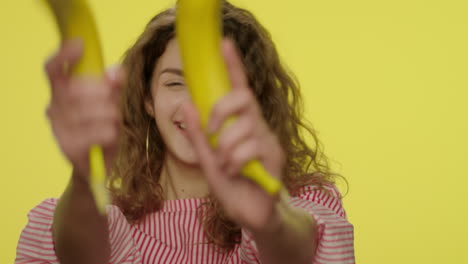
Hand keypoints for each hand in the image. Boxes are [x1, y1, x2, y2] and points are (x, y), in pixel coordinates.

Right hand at [45, 39, 124, 181]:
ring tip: (118, 120)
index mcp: (64, 92)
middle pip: (73, 89)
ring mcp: (58, 128)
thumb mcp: (117, 102)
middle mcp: (55, 108)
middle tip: (115, 100)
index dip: (63, 55)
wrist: (105, 166)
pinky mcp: (67, 147)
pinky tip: (114, 133)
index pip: (54, 69)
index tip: (80, 46)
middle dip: (100, 92)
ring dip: (108, 114)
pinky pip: (89, 133)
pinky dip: (107, 132)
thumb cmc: (109, 128)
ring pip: (84, 111)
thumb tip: (114, 71)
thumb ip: (116, 84)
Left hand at [182, 39, 285, 232]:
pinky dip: (235, 161)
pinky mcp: (274, 156)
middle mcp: (257, 126)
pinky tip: (235, 172)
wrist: (251, 215)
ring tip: (225, 165)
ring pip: (244, 127)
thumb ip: (197, 134)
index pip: (238, 89)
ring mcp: (268, 140)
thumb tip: (187, 103)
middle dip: (220, 111)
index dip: (233, 66)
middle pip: (243, 98)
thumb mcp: (207, 159)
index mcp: (240, 124)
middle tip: (211, 132)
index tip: (225, 44)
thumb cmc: (232, 185)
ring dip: (225, 147)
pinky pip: (251, 147)